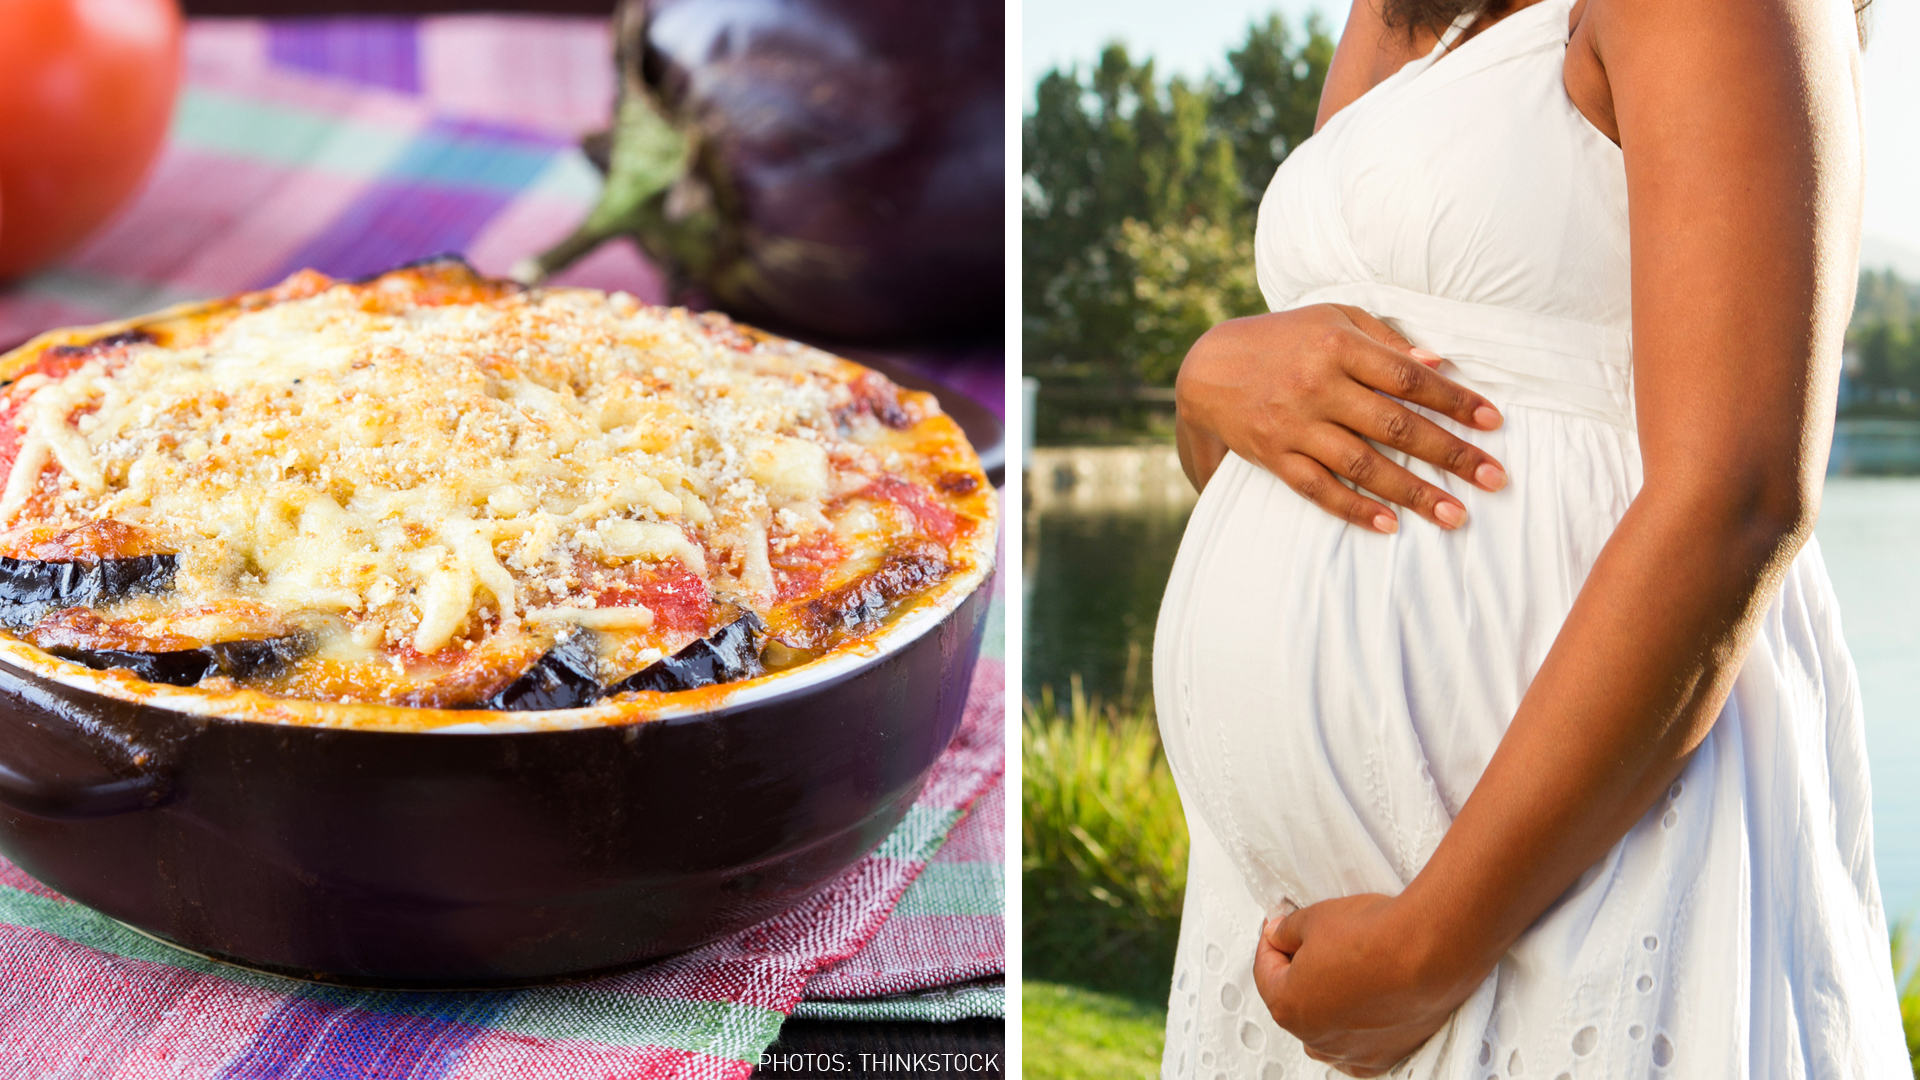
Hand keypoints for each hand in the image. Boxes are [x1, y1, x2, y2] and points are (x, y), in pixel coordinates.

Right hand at [1174, 304, 1507, 531]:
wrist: (1208, 368)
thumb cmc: (1283, 338)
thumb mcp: (1332, 318)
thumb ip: (1384, 340)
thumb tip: (1438, 364)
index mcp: (1337, 344)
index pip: (1408, 377)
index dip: (1454, 400)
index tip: (1492, 423)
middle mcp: (1318, 386)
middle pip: (1395, 425)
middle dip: (1450, 454)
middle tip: (1495, 478)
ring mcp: (1294, 425)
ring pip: (1362, 464)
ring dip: (1412, 492)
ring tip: (1455, 515)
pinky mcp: (1274, 455)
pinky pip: (1318, 488)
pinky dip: (1353, 509)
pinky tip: (1389, 525)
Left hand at [1253, 894, 1484, 1076]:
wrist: (1432, 951)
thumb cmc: (1377, 937)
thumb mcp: (1315, 918)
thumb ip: (1287, 931)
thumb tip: (1279, 934)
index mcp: (1288, 1006)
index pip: (1265, 972)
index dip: (1271, 943)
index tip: (1279, 930)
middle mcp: (1316, 1039)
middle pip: (1294, 1003)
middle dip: (1299, 973)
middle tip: (1313, 945)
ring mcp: (1352, 1052)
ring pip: (1325, 1030)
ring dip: (1326, 1004)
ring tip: (1344, 971)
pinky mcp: (1386, 1056)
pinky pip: (1359, 1047)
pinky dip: (1357, 1027)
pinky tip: (1366, 1002)